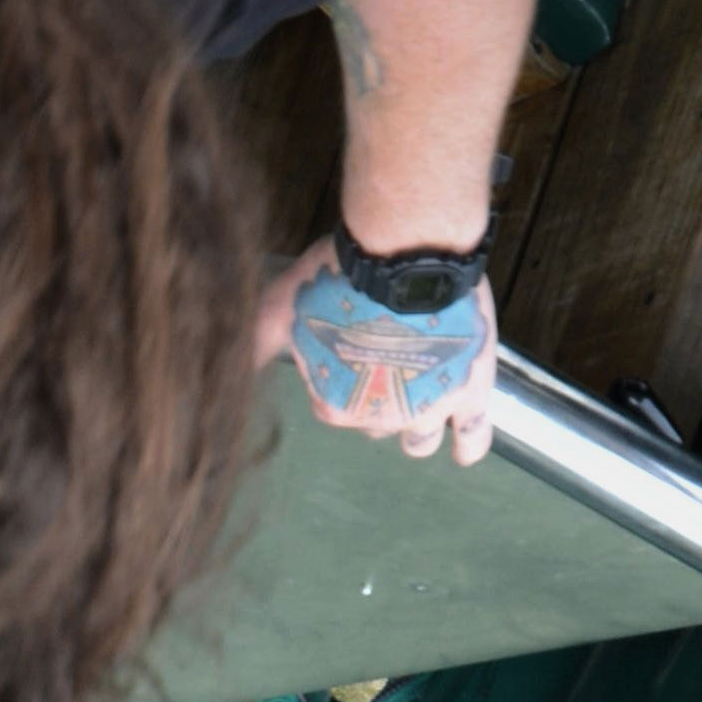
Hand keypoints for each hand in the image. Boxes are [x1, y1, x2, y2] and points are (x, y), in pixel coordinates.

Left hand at [281, 249, 496, 462]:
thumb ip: (260, 338)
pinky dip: (467, 445)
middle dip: (375, 401)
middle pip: (376, 424)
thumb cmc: (341, 276)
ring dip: (416, 428)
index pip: (331, 408)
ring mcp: (429, 407)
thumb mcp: (285, 306)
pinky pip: (473, 433)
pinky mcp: (471, 388)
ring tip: (418, 407)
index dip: (336, 379)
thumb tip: (229, 362)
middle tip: (381, 366)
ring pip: (420, 437)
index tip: (343, 351)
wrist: (407, 251)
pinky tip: (463, 450)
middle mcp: (381, 417)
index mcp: (335, 406)